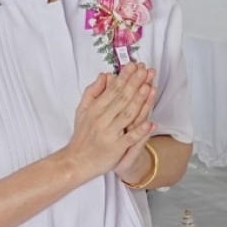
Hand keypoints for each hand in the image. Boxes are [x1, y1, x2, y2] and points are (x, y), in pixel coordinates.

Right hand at [66, 63, 155, 177]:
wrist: (76, 161)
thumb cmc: (82, 135)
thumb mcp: (82, 110)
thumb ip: (92, 92)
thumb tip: (104, 75)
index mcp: (95, 109)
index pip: (113, 89)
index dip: (125, 76)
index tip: (135, 65)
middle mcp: (102, 120)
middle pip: (122, 98)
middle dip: (135, 83)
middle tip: (146, 70)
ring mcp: (109, 134)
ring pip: (127, 115)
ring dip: (139, 101)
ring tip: (149, 87)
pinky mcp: (116, 149)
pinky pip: (129, 138)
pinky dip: (140, 131)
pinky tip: (150, 122)